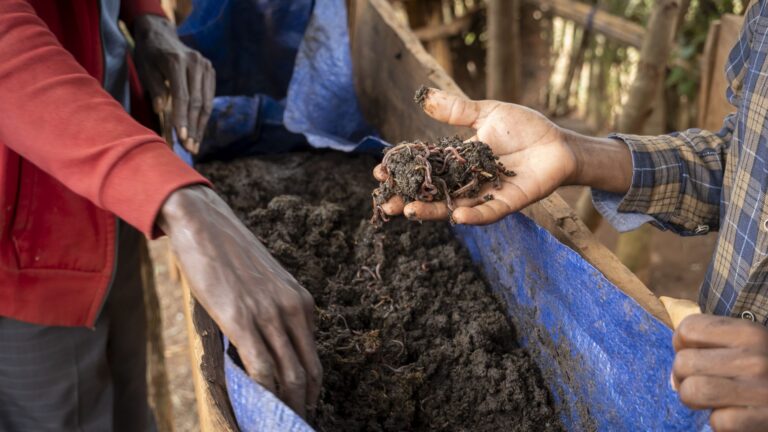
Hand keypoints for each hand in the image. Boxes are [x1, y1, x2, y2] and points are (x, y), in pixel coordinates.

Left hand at [133, 15, 214, 153]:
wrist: (160, 34)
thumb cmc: (149, 54)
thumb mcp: (145, 69)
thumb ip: (155, 90)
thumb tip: (161, 111)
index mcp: (177, 61)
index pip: (183, 96)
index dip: (183, 119)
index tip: (181, 138)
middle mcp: (195, 62)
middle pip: (197, 102)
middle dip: (193, 128)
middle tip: (190, 148)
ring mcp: (205, 66)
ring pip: (206, 102)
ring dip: (201, 126)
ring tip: (195, 145)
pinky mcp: (210, 70)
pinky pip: (209, 97)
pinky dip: (204, 116)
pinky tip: (199, 130)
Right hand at [157, 186, 321, 417]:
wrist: (205, 223)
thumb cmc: (230, 255)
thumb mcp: (265, 286)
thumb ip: (271, 316)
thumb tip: (263, 353)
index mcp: (302, 303)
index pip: (314, 360)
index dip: (309, 392)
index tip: (300, 410)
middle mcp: (293, 309)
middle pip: (308, 373)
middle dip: (302, 406)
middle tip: (292, 425)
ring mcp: (269, 314)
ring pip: (288, 375)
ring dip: (284, 407)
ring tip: (276, 425)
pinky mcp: (241, 318)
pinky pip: (261, 367)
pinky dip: (262, 394)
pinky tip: (255, 409)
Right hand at [374, 88, 632, 223]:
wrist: (558, 143)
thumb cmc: (524, 127)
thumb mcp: (487, 114)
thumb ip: (457, 111)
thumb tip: (425, 99)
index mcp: (458, 160)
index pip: (424, 168)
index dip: (403, 172)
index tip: (380, 173)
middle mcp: (467, 181)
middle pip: (432, 193)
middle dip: (408, 198)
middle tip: (385, 203)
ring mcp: (485, 194)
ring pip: (453, 206)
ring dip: (432, 211)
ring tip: (409, 212)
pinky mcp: (507, 203)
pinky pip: (488, 213)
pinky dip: (473, 216)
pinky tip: (457, 217)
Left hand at [673, 314, 767, 430]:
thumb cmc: (765, 370)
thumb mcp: (747, 346)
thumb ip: (709, 345)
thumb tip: (674, 376)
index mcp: (749, 333)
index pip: (687, 329)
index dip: (683, 345)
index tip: (699, 355)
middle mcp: (755, 359)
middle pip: (683, 363)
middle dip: (684, 376)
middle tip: (703, 382)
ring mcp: (761, 391)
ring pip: (692, 391)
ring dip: (694, 399)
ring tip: (711, 400)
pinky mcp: (764, 419)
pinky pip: (718, 422)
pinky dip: (721, 423)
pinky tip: (736, 416)